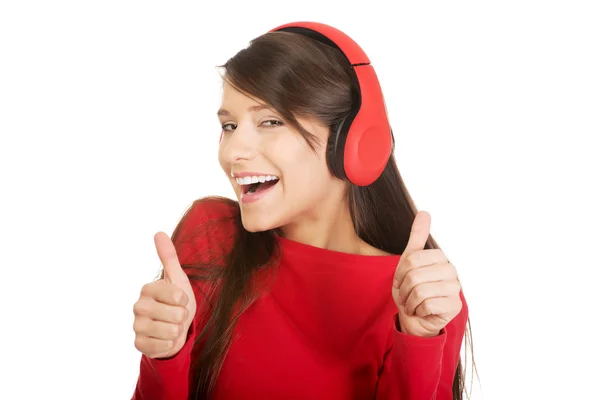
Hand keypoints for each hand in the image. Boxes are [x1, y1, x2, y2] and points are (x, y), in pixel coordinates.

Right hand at [133, 232, 196, 358]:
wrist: (173, 329)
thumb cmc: (176, 302)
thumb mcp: (177, 279)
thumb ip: (169, 257)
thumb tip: (158, 232)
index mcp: (148, 288)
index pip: (178, 295)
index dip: (185, 300)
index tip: (179, 300)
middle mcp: (138, 306)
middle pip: (177, 315)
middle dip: (182, 317)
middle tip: (175, 315)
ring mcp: (137, 326)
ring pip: (171, 331)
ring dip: (177, 330)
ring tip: (171, 326)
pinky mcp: (139, 344)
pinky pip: (165, 345)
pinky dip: (170, 343)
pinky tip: (164, 338)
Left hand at [392, 211, 461, 336]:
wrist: (415, 317)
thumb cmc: (412, 289)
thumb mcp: (410, 260)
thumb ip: (418, 237)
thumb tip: (424, 212)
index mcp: (440, 258)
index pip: (412, 260)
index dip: (400, 273)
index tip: (401, 281)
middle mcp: (452, 271)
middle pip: (415, 275)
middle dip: (404, 289)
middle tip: (406, 294)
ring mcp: (455, 289)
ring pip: (420, 291)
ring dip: (409, 301)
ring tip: (412, 303)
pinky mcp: (454, 306)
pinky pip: (427, 305)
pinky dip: (417, 310)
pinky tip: (421, 311)